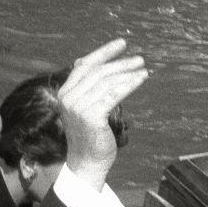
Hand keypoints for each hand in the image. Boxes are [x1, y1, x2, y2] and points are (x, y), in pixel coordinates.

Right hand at [57, 39, 146, 190]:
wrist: (86, 162)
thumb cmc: (90, 136)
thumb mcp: (86, 109)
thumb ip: (90, 90)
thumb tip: (105, 69)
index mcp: (65, 93)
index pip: (83, 66)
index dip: (103, 52)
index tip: (121, 44)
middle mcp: (68, 98)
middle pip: (97, 72)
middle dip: (119, 63)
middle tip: (138, 59)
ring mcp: (78, 107)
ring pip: (107, 82)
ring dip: (127, 72)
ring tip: (143, 68)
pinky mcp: (91, 116)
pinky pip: (114, 94)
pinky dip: (129, 84)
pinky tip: (140, 79)